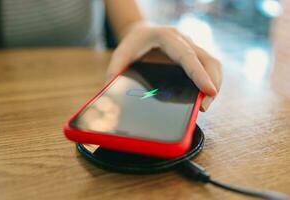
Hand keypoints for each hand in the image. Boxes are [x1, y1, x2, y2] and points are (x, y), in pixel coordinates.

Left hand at [107, 22, 221, 111]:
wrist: (141, 32)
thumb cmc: (133, 43)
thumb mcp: (121, 54)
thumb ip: (115, 71)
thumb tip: (109, 93)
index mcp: (166, 37)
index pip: (187, 56)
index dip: (199, 74)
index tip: (208, 91)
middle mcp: (183, 40)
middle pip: (207, 60)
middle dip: (212, 83)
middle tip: (205, 106)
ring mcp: (191, 46)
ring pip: (212, 63)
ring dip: (214, 83)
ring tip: (205, 104)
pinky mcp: (194, 55)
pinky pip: (208, 67)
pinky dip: (210, 81)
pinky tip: (204, 95)